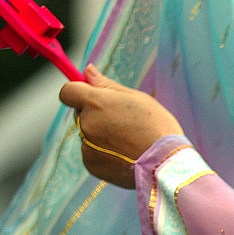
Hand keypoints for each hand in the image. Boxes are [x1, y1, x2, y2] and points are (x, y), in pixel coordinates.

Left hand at [60, 64, 183, 188]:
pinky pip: (92, 152)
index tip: (92, 94)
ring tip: (129, 141)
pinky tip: (124, 154)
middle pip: (81, 113)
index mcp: (95, 102)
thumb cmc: (156, 127)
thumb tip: (87, 70)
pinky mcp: (91, 164)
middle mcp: (86, 123)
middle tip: (123, 121)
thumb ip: (107, 85)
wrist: (165, 164)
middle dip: (95, 113)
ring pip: (88, 133)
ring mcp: (86, 146)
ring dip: (101, 134)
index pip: (68, 91)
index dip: (79, 91)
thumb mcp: (137, 98)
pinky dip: (104, 152)